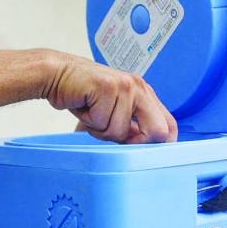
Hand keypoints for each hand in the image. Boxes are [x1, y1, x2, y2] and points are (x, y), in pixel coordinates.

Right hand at [44, 52, 176, 143]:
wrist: (57, 74)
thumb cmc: (83, 94)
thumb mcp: (114, 110)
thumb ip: (131, 126)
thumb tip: (142, 148)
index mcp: (145, 93)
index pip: (169, 125)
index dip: (161, 145)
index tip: (145, 153)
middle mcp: (139, 87)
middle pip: (157, 132)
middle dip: (134, 142)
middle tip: (111, 132)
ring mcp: (125, 86)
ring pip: (121, 132)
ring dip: (100, 129)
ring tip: (91, 112)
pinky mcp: (107, 87)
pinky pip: (103, 123)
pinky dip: (89, 122)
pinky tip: (84, 106)